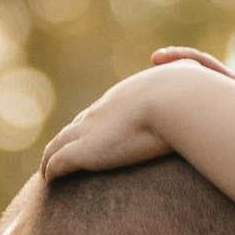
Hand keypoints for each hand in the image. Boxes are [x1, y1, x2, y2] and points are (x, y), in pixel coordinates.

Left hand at [40, 65, 196, 178]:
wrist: (174, 101)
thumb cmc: (188, 90)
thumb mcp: (187, 70)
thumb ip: (179, 62)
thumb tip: (157, 57)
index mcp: (122, 98)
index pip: (99, 112)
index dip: (92, 123)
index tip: (88, 132)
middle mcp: (100, 112)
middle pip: (75, 125)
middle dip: (67, 138)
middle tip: (60, 149)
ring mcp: (89, 131)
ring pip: (58, 144)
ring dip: (51, 155)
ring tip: (46, 167)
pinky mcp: (84, 151)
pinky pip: (58, 162)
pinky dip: (51, 169)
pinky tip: (48, 178)